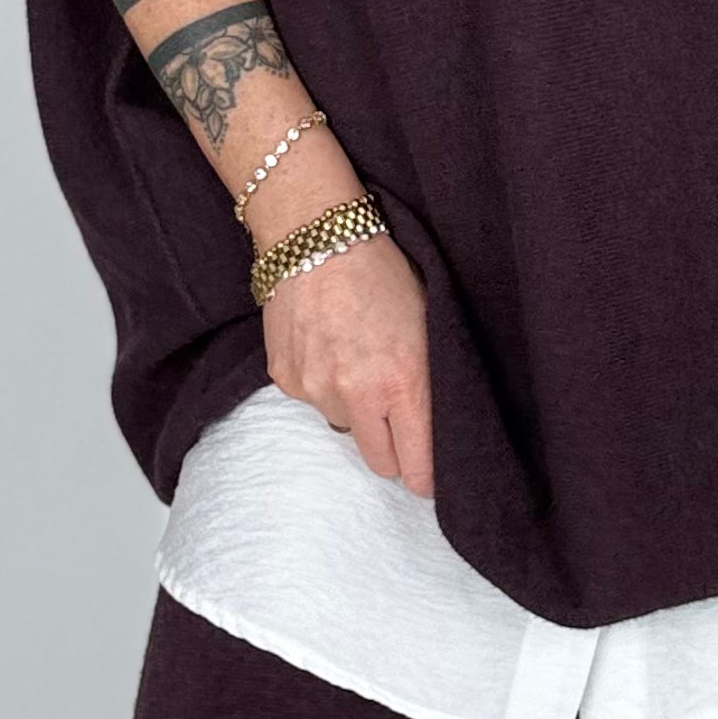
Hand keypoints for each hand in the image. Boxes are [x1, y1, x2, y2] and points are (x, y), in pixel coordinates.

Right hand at [260, 209, 435, 493]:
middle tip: (399, 425)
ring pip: (344, 428)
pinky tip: (328, 347)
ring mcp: (316, 390)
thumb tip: (431, 432)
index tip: (430, 481)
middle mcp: (356, 395)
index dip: (427, 478)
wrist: (317, 237)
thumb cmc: (382, 274)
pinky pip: (313, 402)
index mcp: (403, 383)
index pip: (418, 464)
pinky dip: (323, 386)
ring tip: (358, 361)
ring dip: (355, 410)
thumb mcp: (427, 325)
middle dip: (393, 451)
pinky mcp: (285, 380)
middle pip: (380, 462)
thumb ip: (428, 384)